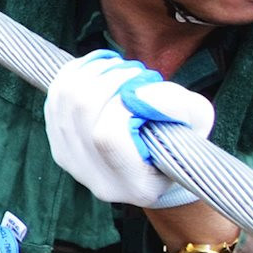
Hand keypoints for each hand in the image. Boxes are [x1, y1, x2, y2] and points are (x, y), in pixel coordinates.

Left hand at [44, 50, 212, 209]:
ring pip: (64, 101)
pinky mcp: (58, 145)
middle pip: (82, 112)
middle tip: (133, 69)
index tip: (143, 85)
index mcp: (135, 185)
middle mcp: (98, 181)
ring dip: (92, 72)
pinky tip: (98, 67)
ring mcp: (72, 164)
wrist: (157, 159)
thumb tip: (138, 94)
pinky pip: (54, 98)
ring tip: (119, 67)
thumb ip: (178, 107)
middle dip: (107, 78)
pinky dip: (74, 74)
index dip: (120, 102)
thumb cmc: (181, 139)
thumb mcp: (198, 122)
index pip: (107, 135)